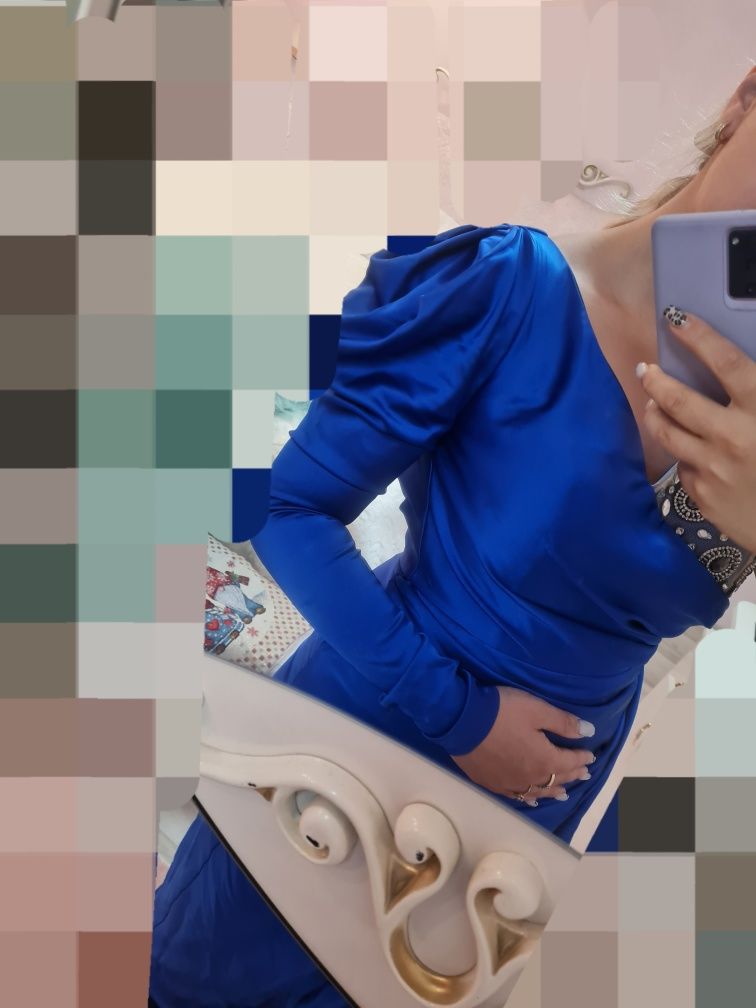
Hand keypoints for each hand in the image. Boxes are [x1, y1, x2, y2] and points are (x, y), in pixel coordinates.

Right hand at [451, 686, 595, 804]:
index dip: (581, 757)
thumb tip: (589, 733)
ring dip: (553, 790)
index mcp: (545, 760)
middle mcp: (530, 778)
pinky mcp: (492, 783)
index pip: (569, 761)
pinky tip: (531, 799)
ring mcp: (510, 783)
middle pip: (556, 778)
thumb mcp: (536, 710)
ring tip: (564, 792)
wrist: (461, 720)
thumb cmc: (501, 712)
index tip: (591, 755)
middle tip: (583, 773)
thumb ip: (563, 723)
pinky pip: (516, 796)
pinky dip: (529, 797)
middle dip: (571, 774)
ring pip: (538, 791)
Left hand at [638, 308, 755, 553]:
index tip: (676, 319)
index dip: (699, 337)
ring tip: (653, 405)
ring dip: (656, 415)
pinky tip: (690, 450)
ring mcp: (714, 469)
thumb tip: (738, 373)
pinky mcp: (703, 495)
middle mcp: (733, 437)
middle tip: (646, 370)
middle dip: (657, 381)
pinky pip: (682, 467)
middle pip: (679, 401)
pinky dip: (683, 455)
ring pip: (668, 434)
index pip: (726, 363)